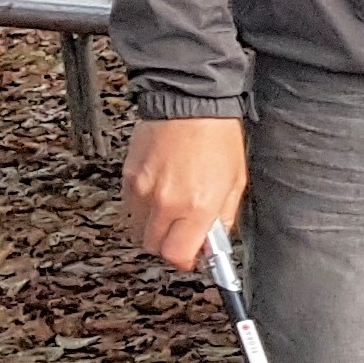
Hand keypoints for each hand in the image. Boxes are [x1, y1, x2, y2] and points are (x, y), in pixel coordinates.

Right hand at [122, 115, 247, 271]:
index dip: (186, 260)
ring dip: (155, 228)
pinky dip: (143, 209)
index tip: (192, 255)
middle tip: (184, 232)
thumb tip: (212, 241)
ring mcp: (142, 190)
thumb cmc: (217, 137)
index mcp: (197, 206)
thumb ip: (223, 217)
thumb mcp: (236, 181)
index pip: (178, 255)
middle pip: (154, 247)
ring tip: (172, 209)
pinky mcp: (128, 178)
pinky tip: (160, 191)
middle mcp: (165, 202)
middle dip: (170, 245)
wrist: (189, 102)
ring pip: (139, 230)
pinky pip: (130, 208)